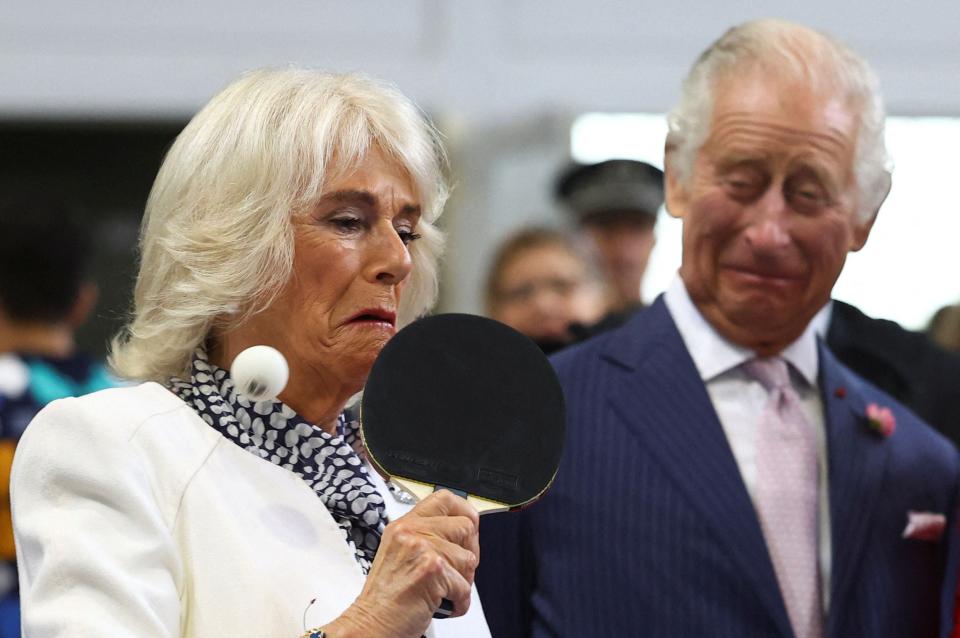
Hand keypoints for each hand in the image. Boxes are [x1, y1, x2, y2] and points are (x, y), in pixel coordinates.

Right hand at [327, 489, 479, 637]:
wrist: (371, 624)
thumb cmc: (386, 598)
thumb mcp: (399, 554)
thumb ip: (425, 538)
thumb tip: (463, 532)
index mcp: (404, 525)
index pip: (445, 499)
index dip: (465, 512)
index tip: (469, 530)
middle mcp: (411, 532)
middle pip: (465, 526)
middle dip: (470, 552)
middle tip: (458, 571)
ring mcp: (421, 548)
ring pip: (469, 558)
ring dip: (463, 582)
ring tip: (444, 593)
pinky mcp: (432, 570)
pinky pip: (465, 586)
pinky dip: (460, 602)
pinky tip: (443, 606)